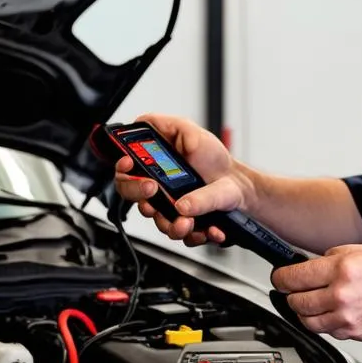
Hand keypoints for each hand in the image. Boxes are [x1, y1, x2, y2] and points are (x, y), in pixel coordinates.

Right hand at [113, 113, 253, 246]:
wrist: (238, 184)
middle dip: (139, 194)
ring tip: (187, 221)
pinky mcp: (188, 226)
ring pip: (160, 224)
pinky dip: (199, 235)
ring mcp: (171, 211)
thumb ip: (170, 126)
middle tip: (154, 190)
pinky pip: (186, 238)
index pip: (125, 171)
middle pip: (133, 198)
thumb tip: (147, 124)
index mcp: (154, 169)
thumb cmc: (214, 160)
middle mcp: (158, 192)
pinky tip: (211, 228)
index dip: (122, 169)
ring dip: (172, 225)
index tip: (129, 164)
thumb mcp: (193, 133)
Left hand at [271, 245, 361, 340]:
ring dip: (302, 311)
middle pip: (296, 300)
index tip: (279, 277)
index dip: (281, 277)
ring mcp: (346, 317)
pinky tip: (331, 311)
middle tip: (293, 288)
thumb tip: (310, 264)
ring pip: (306, 320)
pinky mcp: (353, 333)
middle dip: (290, 294)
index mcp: (343, 269)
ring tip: (309, 301)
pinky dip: (323, 322)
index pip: (295, 276)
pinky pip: (325, 330)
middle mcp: (342, 294)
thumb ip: (333, 256)